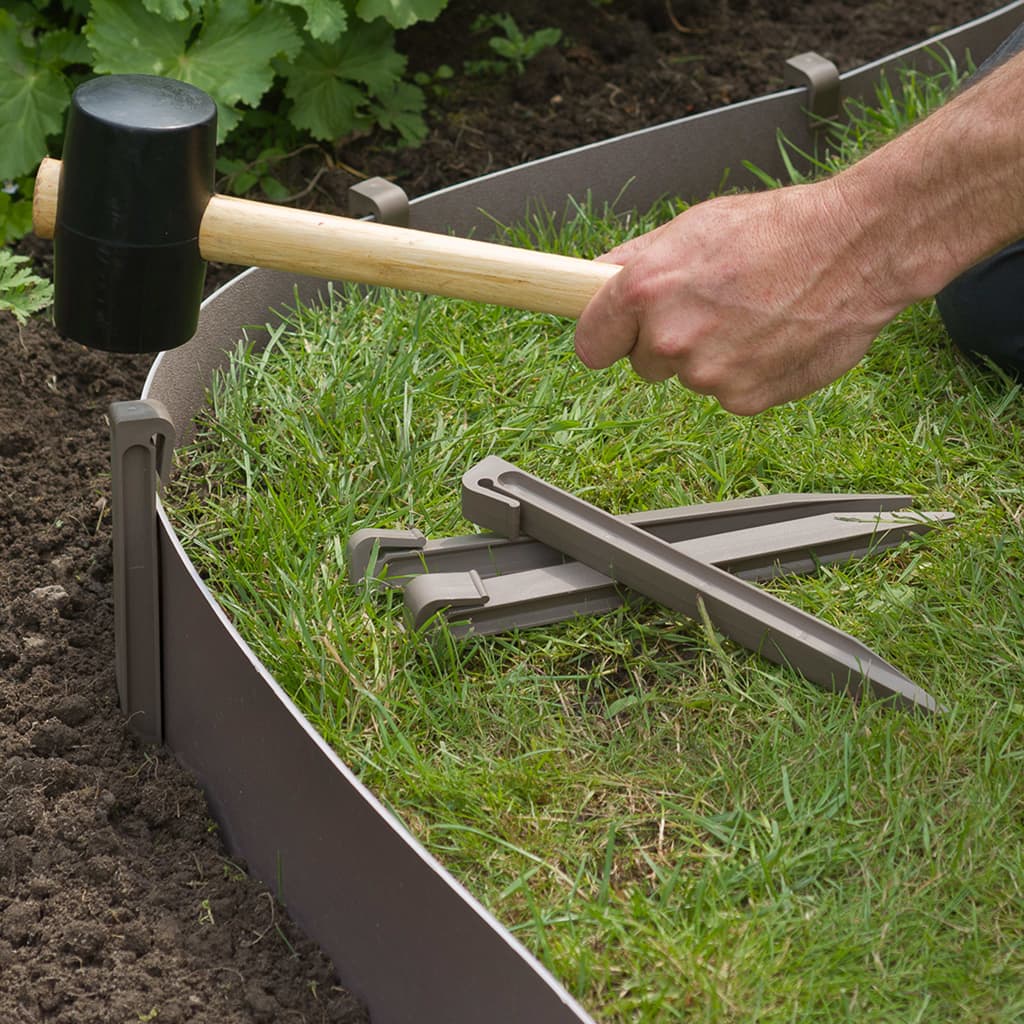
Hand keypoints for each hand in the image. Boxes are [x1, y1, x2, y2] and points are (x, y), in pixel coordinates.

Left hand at [574, 181, 903, 414]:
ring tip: (753, 314)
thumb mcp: (694, 227)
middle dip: (667, 341)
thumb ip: (635, 262)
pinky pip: (728, 393)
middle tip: (712, 306)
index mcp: (645, 291)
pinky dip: (747, 372)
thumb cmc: (779, 229)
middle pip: (642, 363)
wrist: (860, 247)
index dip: (606, 337)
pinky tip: (773, 337)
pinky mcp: (745, 399)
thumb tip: (591, 280)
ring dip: (711, 355)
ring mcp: (707, 376)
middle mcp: (670, 339)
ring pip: (690, 377)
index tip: (616, 336)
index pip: (591, 344)